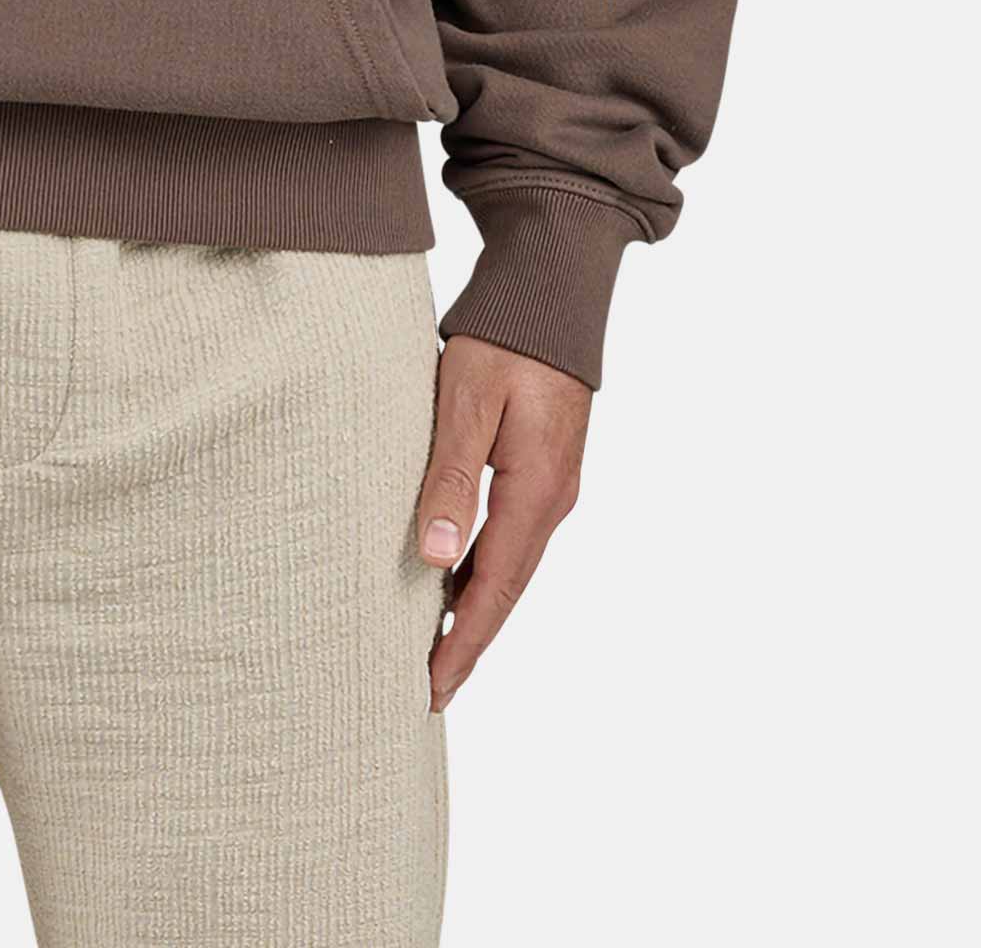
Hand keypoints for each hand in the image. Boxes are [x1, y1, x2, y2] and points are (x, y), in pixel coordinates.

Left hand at [416, 332, 589, 709]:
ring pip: (511, 566)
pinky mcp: (544, 466)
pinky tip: (454, 579)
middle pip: (507, 589)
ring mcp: (553, 484)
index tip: (431, 689)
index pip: (495, 589)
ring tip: (431, 648)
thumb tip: (435, 558)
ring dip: (475, 610)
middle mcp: (553, 498)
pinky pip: (513, 537)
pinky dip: (484, 571)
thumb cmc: (506, 337)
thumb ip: (450, 477)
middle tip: (426, 690)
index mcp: (537, 490)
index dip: (461, 642)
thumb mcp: (466, 401)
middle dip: (467, 641)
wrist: (555, 289)